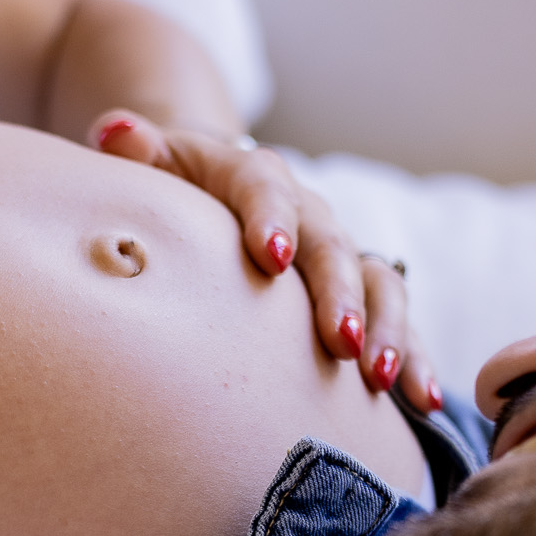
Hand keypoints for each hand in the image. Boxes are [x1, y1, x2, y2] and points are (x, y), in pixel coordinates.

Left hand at [88, 109, 440, 411]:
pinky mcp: (362, 296)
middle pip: (332, 247)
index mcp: (255, 177)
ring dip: (388, 330)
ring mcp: (340, 255)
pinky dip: (414, 359)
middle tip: (340, 340)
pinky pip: (397, 324)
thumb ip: (140, 151)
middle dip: (340, 295)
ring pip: (378, 285)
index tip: (270, 256)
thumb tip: (113, 132)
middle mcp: (309, 213)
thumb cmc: (178, 188)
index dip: (272, 218)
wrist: (218, 188)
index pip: (267, 189)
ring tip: (383, 377)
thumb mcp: (157, 164)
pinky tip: (422, 403)